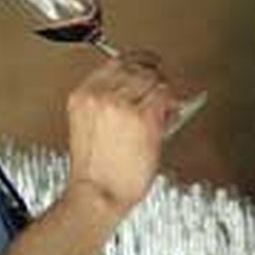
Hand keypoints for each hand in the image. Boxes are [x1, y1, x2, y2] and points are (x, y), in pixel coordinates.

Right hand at [64, 51, 172, 215]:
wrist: (99, 193)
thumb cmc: (96, 171)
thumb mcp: (92, 126)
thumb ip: (112, 103)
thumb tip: (141, 92)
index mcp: (82, 95)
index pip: (115, 62)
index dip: (138, 62)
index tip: (148, 65)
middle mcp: (99, 96)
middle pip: (137, 67)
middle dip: (154, 77)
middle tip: (163, 90)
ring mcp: (120, 105)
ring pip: (154, 79)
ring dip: (164, 91)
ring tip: (165, 108)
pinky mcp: (142, 117)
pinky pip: (165, 97)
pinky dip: (172, 104)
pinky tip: (169, 115)